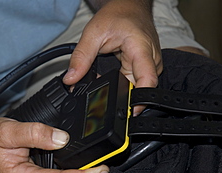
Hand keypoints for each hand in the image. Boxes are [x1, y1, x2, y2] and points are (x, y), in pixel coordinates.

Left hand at [63, 0, 162, 115]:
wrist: (129, 5)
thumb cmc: (118, 14)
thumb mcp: (93, 33)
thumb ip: (81, 58)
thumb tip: (71, 80)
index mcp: (142, 50)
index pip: (147, 82)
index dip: (138, 101)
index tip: (126, 112)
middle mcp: (150, 61)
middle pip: (139, 90)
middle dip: (118, 95)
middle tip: (99, 88)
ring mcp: (149, 65)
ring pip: (135, 88)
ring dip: (118, 88)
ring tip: (102, 74)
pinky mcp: (144, 67)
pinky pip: (132, 82)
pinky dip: (119, 82)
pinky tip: (109, 73)